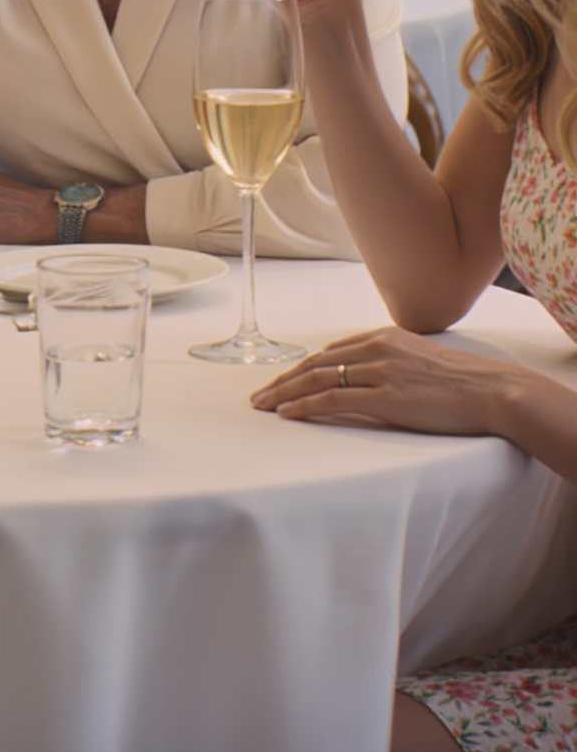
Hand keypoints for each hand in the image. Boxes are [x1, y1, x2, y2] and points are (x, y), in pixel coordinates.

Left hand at [250, 327, 522, 436]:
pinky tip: (287, 414)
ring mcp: (379, 372)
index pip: (330, 353)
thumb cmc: (463, 381)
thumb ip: (391, 360)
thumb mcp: (420, 358)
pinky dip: (305, 406)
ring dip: (285, 393)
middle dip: (283, 379)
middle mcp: (375, 349)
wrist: (493, 390)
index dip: (302, 368)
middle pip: (315, 363)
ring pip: (317, 380)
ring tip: (263, 405)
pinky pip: (333, 401)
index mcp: (382, 337)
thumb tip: (370, 374)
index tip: (283, 380)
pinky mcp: (386, 397)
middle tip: (259, 394)